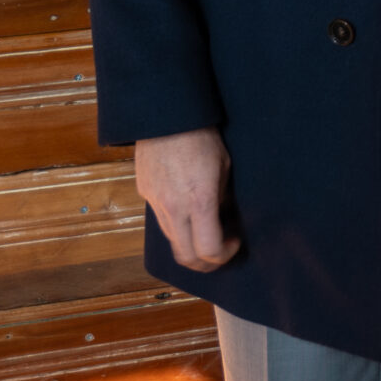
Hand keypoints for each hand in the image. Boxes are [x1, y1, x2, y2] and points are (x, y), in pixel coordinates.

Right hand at [134, 128, 239, 271]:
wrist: (166, 117)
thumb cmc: (202, 138)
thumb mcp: (225, 168)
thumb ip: (221, 198)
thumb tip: (222, 217)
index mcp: (199, 201)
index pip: (208, 250)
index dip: (225, 255)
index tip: (235, 242)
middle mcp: (174, 208)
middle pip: (186, 257)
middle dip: (206, 263)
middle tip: (221, 252)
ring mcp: (156, 203)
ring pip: (172, 242)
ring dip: (190, 246)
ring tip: (207, 232)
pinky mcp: (145, 195)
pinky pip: (162, 222)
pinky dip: (178, 228)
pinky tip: (190, 214)